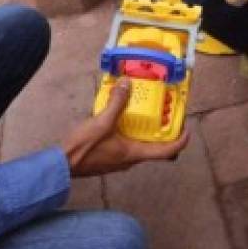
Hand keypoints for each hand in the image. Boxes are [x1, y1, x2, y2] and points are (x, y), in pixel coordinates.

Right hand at [61, 79, 189, 176]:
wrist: (61, 164)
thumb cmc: (84, 148)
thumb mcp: (102, 121)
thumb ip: (116, 103)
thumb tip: (127, 84)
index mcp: (134, 153)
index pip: (167, 152)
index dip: (181, 140)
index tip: (186, 128)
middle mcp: (130, 159)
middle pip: (156, 148)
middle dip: (163, 131)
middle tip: (165, 113)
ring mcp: (119, 160)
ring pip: (141, 146)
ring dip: (146, 131)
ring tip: (145, 111)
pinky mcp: (110, 157)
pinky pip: (128, 144)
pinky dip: (131, 131)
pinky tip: (121, 118)